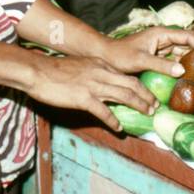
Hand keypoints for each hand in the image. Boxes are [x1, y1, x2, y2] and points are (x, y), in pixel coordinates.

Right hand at [25, 54, 159, 132]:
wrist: (37, 70)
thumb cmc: (55, 69)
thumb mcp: (80, 65)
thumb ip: (94, 72)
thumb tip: (103, 84)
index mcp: (100, 64)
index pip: (126, 75)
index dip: (140, 86)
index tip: (149, 94)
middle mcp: (101, 73)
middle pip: (132, 84)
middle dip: (146, 96)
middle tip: (155, 106)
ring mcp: (93, 85)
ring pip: (124, 95)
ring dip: (139, 105)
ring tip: (148, 114)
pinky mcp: (83, 98)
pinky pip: (104, 111)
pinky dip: (113, 121)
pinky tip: (119, 128)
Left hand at [101, 26, 193, 75]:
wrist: (105, 57)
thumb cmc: (120, 56)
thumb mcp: (140, 60)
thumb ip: (161, 65)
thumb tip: (182, 70)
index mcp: (160, 34)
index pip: (187, 36)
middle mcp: (162, 39)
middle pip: (186, 44)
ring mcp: (160, 48)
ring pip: (181, 53)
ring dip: (192, 61)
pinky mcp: (156, 57)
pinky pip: (173, 61)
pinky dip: (182, 67)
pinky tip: (189, 76)